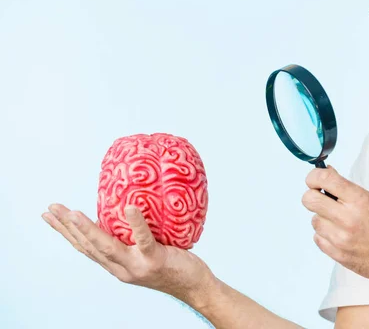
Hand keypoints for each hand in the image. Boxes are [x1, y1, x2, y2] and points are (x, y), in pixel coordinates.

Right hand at [42, 204, 218, 308]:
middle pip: (88, 247)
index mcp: (117, 266)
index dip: (66, 233)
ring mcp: (137, 266)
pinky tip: (129, 208)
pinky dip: (135, 223)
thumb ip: (132, 238)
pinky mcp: (155, 260)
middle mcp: (122, 268)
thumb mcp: (146, 253)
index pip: (85, 248)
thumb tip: (123, 209)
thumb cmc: (173, 265)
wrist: (194, 286)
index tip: (50, 217)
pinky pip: (143, 239)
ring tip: (72, 212)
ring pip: (107, 246)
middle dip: (66, 228)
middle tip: (51, 208)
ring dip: (87, 229)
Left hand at [302, 166, 368, 285]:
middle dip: (313, 195)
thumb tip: (328, 175)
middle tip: (322, 198)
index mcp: (360, 200)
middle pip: (309, 200)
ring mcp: (342, 239)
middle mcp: (348, 219)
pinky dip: (325, 235)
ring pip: (313, 220)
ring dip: (322, 217)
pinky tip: (339, 234)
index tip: (315, 179)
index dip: (314, 176)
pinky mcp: (339, 256)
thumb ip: (350, 189)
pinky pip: (318, 239)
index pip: (325, 179)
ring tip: (338, 220)